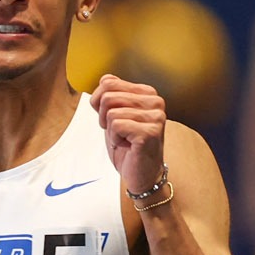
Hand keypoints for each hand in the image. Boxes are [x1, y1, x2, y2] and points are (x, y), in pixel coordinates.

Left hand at [90, 74, 167, 193]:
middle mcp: (155, 101)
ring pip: (111, 112)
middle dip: (104, 117)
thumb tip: (104, 80)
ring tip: (124, 140)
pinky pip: (116, 126)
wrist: (142, 175)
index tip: (112, 119)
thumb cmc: (129, 146)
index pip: (108, 82)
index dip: (99, 102)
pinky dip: (115, 139)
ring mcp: (155, 117)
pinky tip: (128, 146)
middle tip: (118, 132)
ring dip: (111, 130)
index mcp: (148, 93)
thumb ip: (112, 95)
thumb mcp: (116, 115)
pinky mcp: (149, 132)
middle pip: (107, 95)